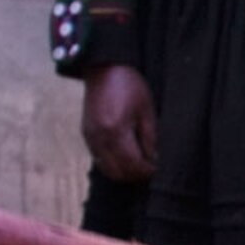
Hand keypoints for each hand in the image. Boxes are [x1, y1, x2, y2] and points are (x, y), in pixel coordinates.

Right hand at [81, 64, 158, 180]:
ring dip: (124, 172)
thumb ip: (150, 138)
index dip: (147, 171)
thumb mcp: (147, 110)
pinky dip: (113, 164)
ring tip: (139, 163)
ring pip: (107, 169)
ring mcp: (90, 138)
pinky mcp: (86, 135)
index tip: (158, 169)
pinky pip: (99, 160)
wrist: (104, 69)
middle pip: (118, 173)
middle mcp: (99, 138)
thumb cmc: (128, 85)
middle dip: (135, 175)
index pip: (132, 165)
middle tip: (150, 169)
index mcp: (115, 131)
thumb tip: (155, 160)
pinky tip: (126, 155)